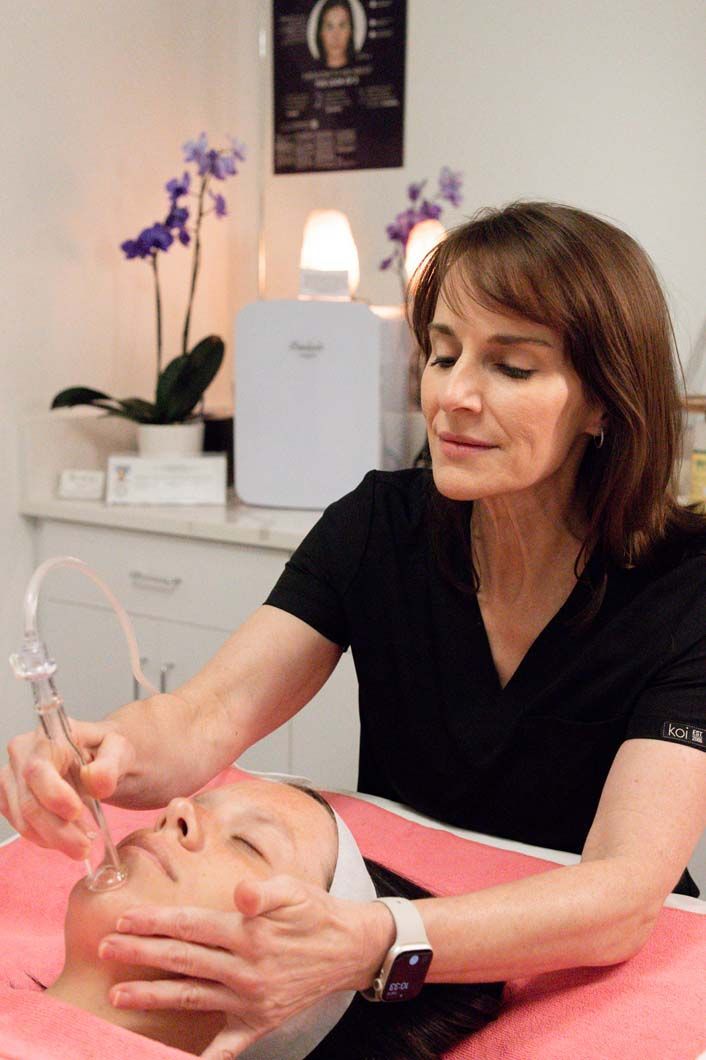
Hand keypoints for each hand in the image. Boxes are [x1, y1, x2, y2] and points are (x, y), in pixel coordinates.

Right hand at [0, 718, 134, 857]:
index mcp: (48, 734)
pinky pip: (22, 826)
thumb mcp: (120, 750)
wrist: (98, 759)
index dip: (54, 795)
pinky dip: (46, 838)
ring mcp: (11, 776)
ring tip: (83, 843)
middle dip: (58, 831)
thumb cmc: (107, 751)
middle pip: (29, 802)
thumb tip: (94, 781)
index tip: (77, 813)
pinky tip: (68, 836)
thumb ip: (110, 765)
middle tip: (85, 848)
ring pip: (23, 820)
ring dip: (54, 838)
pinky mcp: (10, 798)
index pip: (38, 769)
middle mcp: (23, 752)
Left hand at [100, 874, 393, 1057]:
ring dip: (152, 995)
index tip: (123, 919)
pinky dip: (203, 1059)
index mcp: (248, 934)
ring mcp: (249, 999)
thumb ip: (264, 891)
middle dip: (141, 953)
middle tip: (105, 948)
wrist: (349, 948)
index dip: (155, 922)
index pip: (190, 926)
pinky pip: (225, 1046)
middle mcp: (245, 969)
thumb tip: (241, 893)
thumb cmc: (314, 913)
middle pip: (182, 959)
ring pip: (191, 997)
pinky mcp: (258, 1023)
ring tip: (118, 993)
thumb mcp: (294, 890)